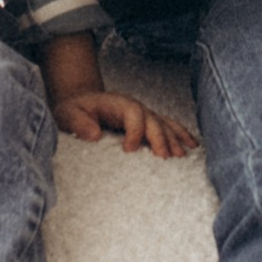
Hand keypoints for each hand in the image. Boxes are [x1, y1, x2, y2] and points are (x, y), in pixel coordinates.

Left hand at [52, 84, 196, 158]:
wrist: (82, 103)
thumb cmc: (75, 110)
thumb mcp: (68, 113)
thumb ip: (78, 123)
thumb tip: (94, 135)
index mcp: (118, 103)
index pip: (133, 114)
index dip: (134, 131)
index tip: (129, 150)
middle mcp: (136, 107)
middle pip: (153, 120)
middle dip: (160, 138)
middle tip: (164, 159)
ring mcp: (145, 115)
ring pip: (165, 125)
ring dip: (174, 140)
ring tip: (182, 157)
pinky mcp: (149, 123)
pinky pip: (169, 127)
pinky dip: (181, 135)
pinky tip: (192, 146)